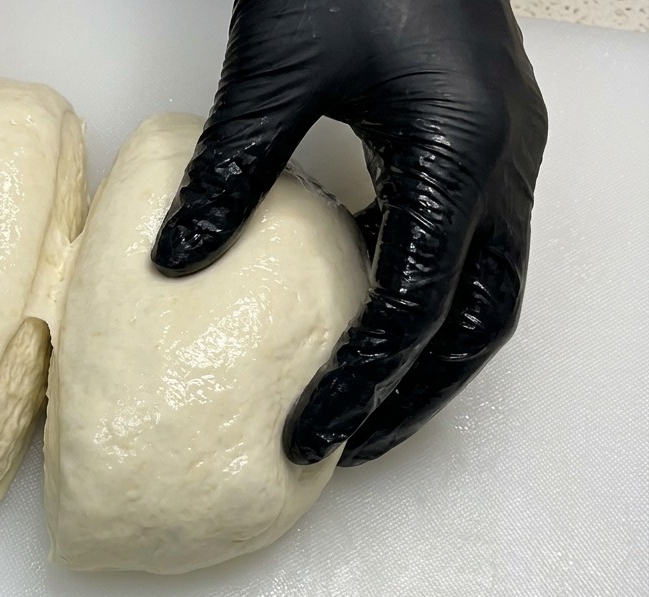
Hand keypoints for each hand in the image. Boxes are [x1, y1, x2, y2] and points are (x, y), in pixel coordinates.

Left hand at [152, 0, 547, 465]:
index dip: (362, 385)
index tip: (308, 438)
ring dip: (429, 359)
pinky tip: (365, 316)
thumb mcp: (279, 65)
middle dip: (416, 396)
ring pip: (486, 292)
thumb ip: (231, 168)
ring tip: (362, 407)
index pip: (415, 308)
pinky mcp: (482, 141)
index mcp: (460, 154)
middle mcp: (502, 166)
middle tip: (346, 448)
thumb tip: (173, 263)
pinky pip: (469, 248)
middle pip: (478, 322)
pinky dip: (425, 300)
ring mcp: (504, 153)